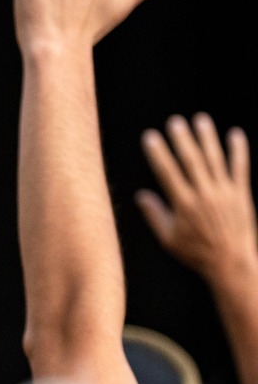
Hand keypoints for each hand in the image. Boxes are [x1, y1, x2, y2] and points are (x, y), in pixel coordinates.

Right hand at [139, 114, 256, 287]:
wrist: (231, 263)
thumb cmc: (196, 253)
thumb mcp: (168, 239)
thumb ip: (155, 215)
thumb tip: (142, 195)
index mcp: (184, 205)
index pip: (168, 173)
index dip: (158, 153)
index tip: (150, 136)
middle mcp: (204, 196)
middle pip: (192, 161)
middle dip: (182, 139)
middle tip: (174, 121)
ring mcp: (224, 194)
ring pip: (215, 160)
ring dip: (207, 138)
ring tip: (200, 120)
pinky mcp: (241, 195)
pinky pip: (240, 168)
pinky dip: (238, 151)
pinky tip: (235, 135)